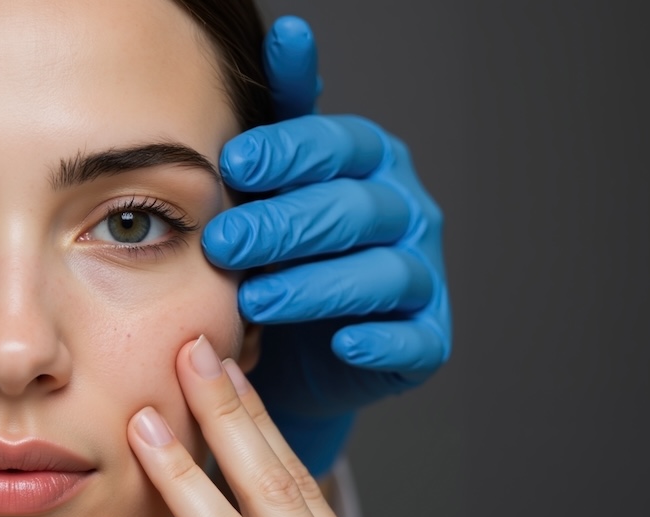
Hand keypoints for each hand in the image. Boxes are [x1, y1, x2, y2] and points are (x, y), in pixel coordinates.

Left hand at [206, 16, 451, 475]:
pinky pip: (414, 338)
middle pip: (354, 209)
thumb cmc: (279, 252)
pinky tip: (345, 341)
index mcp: (370, 162)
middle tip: (222, 243)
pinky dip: (384, 341)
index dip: (288, 152)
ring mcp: (422, 276)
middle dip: (285, 225)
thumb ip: (282, 116)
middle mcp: (406, 210)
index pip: (337, 145)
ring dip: (319, 285)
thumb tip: (288, 34)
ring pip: (382, 273)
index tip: (232, 162)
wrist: (292, 349)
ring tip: (257, 299)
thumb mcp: (272, 184)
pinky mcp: (427, 338)